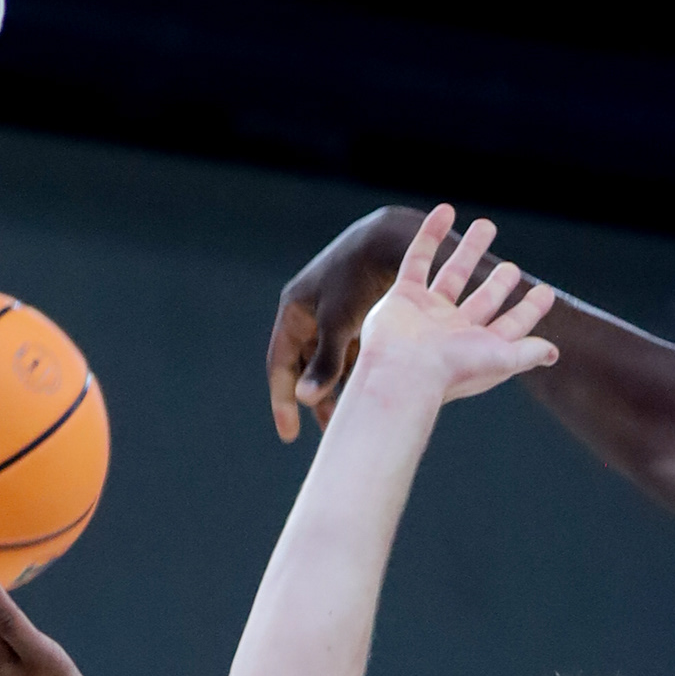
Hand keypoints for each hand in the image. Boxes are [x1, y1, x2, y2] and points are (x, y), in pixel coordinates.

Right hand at [265, 206, 419, 440]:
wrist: (394, 241)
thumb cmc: (362, 279)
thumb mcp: (340, 321)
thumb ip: (326, 362)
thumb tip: (304, 399)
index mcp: (294, 311)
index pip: (280, 365)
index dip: (282, 400)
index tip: (289, 434)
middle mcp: (310, 313)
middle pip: (306, 368)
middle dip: (316, 400)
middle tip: (328, 432)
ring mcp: (334, 313)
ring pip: (331, 362)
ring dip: (337, 389)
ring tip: (350, 420)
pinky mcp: (359, 312)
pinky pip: (352, 352)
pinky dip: (357, 372)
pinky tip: (370, 394)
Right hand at [351, 207, 556, 413]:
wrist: (401, 370)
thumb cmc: (452, 369)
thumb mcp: (501, 360)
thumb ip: (526, 352)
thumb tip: (553, 353)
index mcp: (478, 347)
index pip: (511, 326)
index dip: (529, 310)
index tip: (546, 292)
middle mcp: (453, 331)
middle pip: (483, 301)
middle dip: (499, 284)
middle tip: (511, 267)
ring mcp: (427, 312)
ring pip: (453, 275)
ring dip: (469, 250)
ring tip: (486, 225)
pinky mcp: (403, 296)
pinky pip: (418, 259)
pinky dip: (430, 235)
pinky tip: (446, 211)